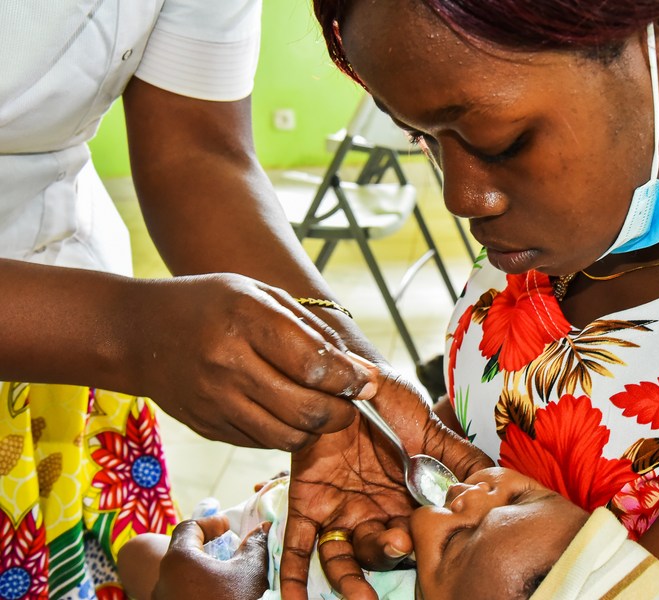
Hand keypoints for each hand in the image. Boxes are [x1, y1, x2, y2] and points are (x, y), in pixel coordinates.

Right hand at [127, 273, 375, 449]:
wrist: (136, 333)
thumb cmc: (209, 304)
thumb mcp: (259, 293)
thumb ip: (310, 329)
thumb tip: (358, 370)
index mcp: (245, 319)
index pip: (314, 363)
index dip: (350, 379)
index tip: (367, 382)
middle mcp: (228, 364)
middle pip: (307, 410)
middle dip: (342, 412)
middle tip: (350, 402)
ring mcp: (215, 401)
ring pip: (289, 436)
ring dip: (316, 428)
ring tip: (321, 407)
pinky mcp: (208, 427)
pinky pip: (264, 442)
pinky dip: (285, 432)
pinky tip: (285, 410)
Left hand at [152, 515, 269, 599]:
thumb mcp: (251, 571)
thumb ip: (254, 544)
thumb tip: (263, 528)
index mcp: (178, 560)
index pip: (188, 527)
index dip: (210, 522)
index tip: (228, 527)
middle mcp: (162, 581)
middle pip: (180, 552)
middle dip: (205, 548)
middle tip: (228, 550)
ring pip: (178, 577)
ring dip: (200, 571)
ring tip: (225, 577)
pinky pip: (179, 595)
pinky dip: (195, 590)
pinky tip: (216, 596)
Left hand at [279, 371, 492, 599]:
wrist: (345, 378)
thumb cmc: (390, 401)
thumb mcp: (430, 428)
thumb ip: (461, 458)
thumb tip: (495, 482)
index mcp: (406, 501)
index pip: (417, 535)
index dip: (423, 541)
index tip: (428, 537)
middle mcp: (374, 512)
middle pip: (381, 551)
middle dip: (390, 555)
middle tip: (399, 544)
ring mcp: (340, 510)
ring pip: (344, 558)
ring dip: (350, 582)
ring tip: (360, 598)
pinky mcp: (307, 504)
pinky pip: (298, 545)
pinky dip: (292, 575)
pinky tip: (292, 599)